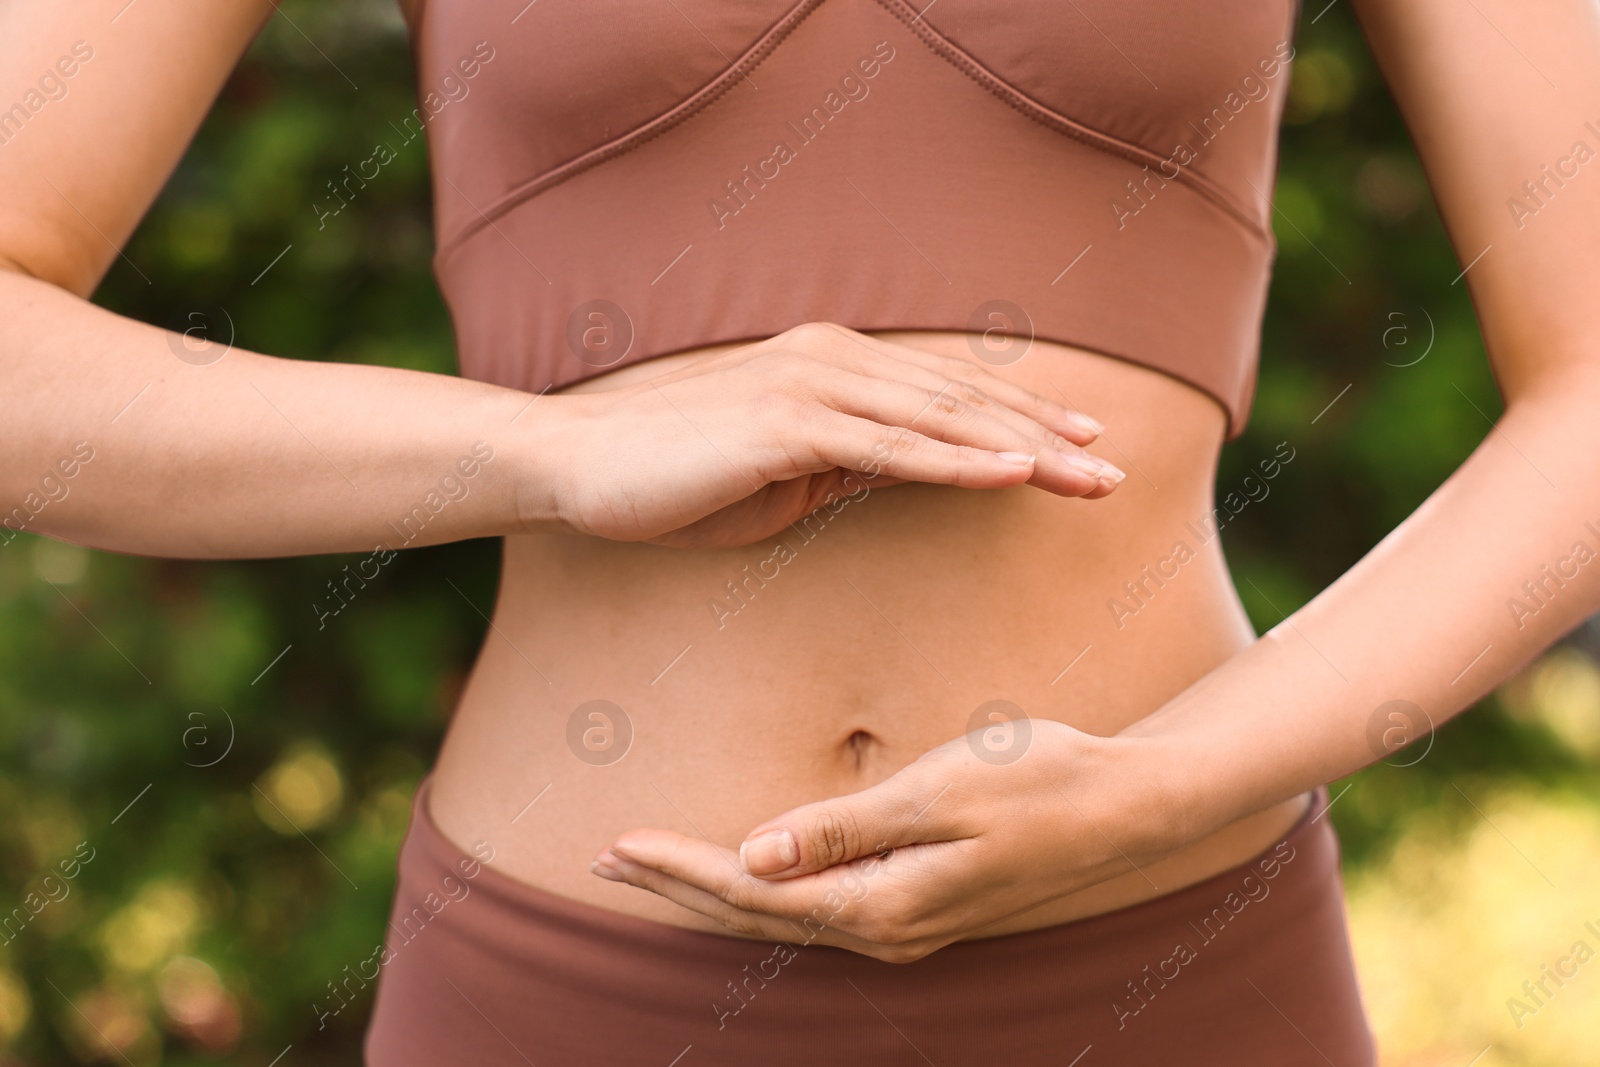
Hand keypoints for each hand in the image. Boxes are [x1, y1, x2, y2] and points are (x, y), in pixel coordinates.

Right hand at [526, 322, 1124, 548]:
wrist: (580, 469)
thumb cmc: (678, 478)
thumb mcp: (786, 473)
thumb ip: (853, 463)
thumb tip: (916, 472)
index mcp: (834, 367)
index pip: (946, 396)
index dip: (1019, 418)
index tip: (1079, 445)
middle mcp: (833, 361)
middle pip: (961, 402)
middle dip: (1045, 435)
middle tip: (1114, 469)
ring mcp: (811, 387)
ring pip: (942, 420)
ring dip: (1024, 449)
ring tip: (1091, 476)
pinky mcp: (787, 425)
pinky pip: (891, 448)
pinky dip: (958, 460)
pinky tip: (1016, 473)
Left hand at [590, 721, 1176, 961]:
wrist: (1124, 806)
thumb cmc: (1036, 782)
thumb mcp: (934, 794)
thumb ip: (840, 829)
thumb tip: (753, 855)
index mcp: (882, 906)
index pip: (754, 892)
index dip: (681, 869)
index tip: (617, 845)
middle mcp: (887, 931)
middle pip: (758, 915)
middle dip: (679, 887)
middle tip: (605, 861)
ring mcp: (906, 925)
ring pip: (786, 916)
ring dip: (715, 890)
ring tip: (655, 868)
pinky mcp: (920, 906)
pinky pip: (821, 907)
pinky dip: (767, 889)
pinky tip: (747, 873)